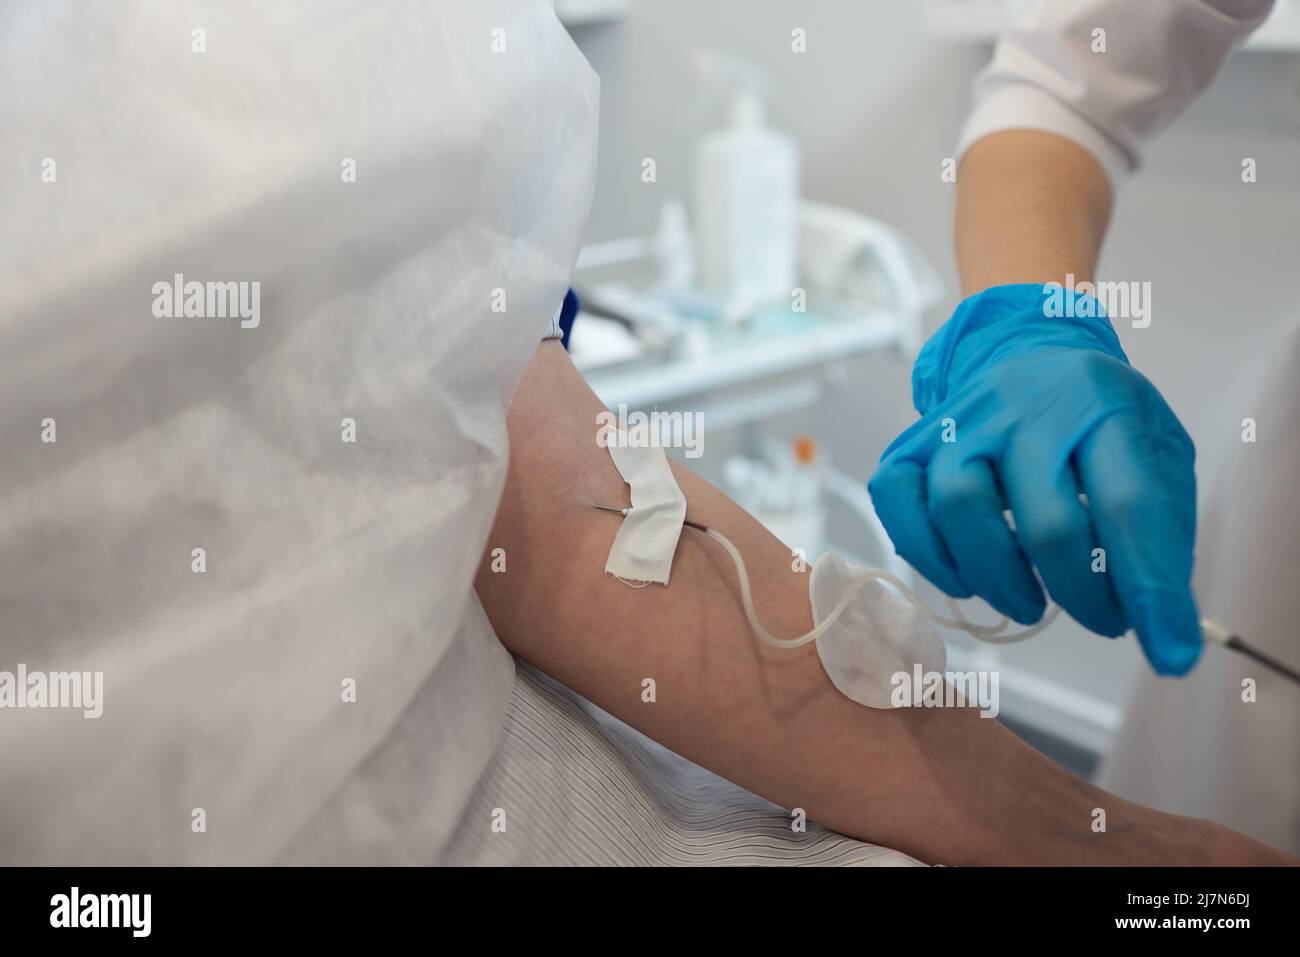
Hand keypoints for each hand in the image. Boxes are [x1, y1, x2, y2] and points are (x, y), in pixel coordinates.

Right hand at [869, 284, 1200, 674]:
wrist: (1028, 355)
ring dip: (998, 578)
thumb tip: (1163, 627)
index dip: (1150, 588)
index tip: (1169, 654)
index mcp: (1101, 401)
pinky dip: (926, 553)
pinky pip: (896, 499)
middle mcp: (1024, 404)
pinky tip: (965, 577)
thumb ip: (1162, 529)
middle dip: (1078, 592)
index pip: (1130, 504)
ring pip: (959, 505)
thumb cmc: (1099, 421)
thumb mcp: (1156, 451)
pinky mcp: (912, 442)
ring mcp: (959, 420)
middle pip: (1044, 518)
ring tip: (1028, 602)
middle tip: (1101, 620)